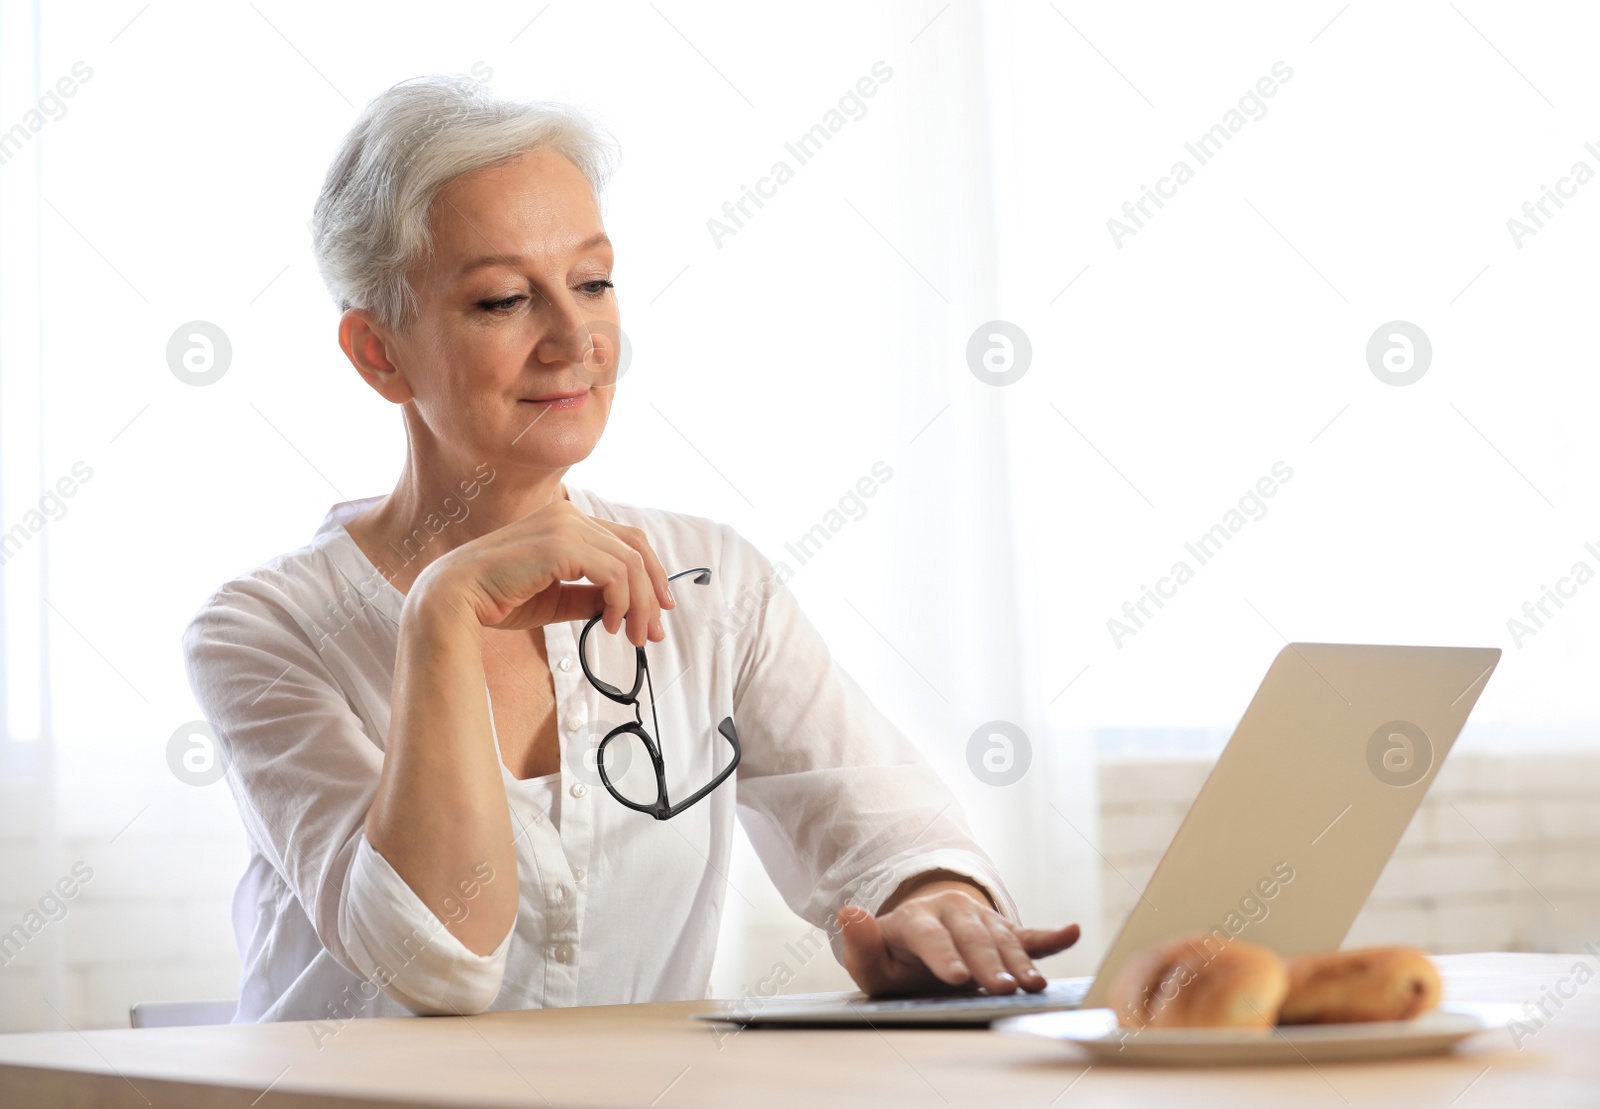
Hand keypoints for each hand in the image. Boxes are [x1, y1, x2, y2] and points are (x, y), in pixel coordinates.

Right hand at [417, 499, 673, 646]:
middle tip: (654, 631)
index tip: (659, 608)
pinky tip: (609, 625)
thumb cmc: (496, 600)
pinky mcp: (560, 543)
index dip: (651, 573)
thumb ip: (589, 597)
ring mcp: (565, 525)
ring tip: (633, 636)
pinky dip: (621, 601)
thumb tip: (623, 607)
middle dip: (652, 592)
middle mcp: (568, 514)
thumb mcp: (556, 599)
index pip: (626, 539)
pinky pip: (613, 573)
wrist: (453, 601)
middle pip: (636, 548)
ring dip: (639, 604)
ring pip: (630, 562)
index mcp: (565, 520)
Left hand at [838, 883, 1080, 996]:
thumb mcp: (870, 959)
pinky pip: (1028, 933)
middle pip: (972, 938)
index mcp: (915, 920)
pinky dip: (1051, 937)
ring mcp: (980, 918)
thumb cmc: (893, 957)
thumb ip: (859, 943)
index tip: (957, 978)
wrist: (919, 934)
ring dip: (1020, 962)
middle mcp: (951, 912)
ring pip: (1002, 938)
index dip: (944, 957)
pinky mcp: (1002, 929)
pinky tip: (1071, 932)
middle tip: (1005, 990)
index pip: (930, 937)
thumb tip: (848, 913)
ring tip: (1034, 986)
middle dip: (990, 964)